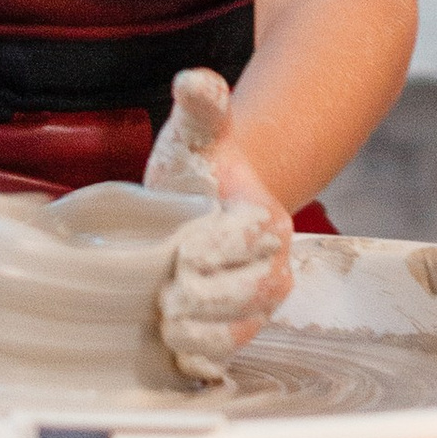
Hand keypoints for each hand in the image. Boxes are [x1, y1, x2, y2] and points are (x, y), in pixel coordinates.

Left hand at [146, 67, 294, 383]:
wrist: (199, 208)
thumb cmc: (197, 172)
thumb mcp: (195, 136)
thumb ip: (203, 105)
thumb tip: (195, 80)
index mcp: (269, 219)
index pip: (246, 240)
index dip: (210, 248)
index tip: (179, 248)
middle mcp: (273, 267)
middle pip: (246, 293)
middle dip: (201, 294)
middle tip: (163, 289)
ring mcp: (257, 306)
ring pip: (237, 330)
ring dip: (196, 330)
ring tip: (162, 315)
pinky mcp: (236, 333)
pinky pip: (223, 357)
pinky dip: (196, 355)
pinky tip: (170, 343)